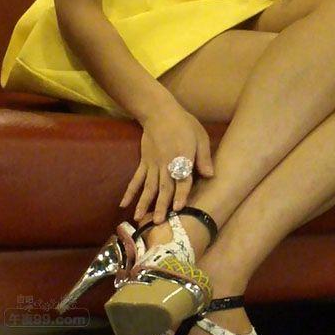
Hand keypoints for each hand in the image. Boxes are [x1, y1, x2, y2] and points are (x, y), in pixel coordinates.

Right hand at [119, 96, 213, 224]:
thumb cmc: (184, 124)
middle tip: (158, 222)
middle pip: (164, 187)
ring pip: (149, 186)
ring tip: (139, 218)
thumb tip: (211, 175)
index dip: (181, 194)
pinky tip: (123, 204)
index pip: (182, 179)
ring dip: (144, 202)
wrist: (160, 111)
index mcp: (182, 158)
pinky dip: (130, 191)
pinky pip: (136, 178)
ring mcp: (153, 164)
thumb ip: (204, 157)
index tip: (177, 208)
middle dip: (161, 205)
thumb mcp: (200, 137)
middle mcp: (166, 164)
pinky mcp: (144, 162)